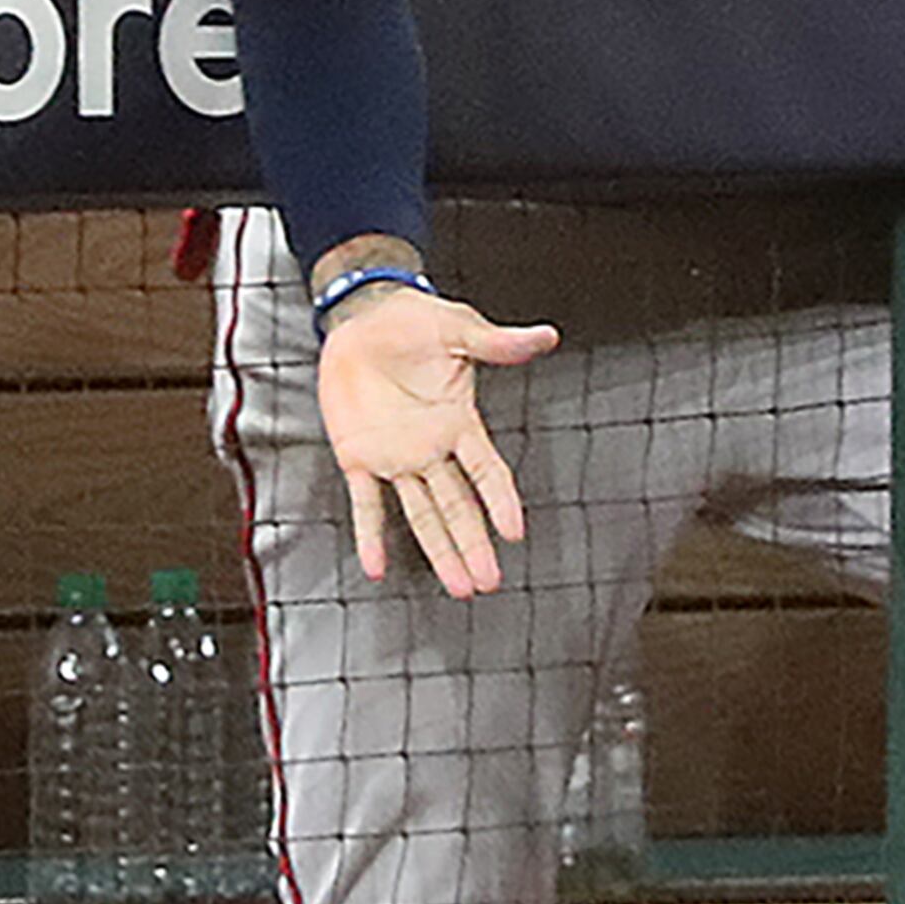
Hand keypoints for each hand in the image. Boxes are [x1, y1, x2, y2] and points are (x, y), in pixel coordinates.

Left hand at [315, 285, 561, 597]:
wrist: (362, 317)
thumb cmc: (413, 322)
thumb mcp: (458, 329)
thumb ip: (498, 344)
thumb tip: (545, 336)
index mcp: (458, 423)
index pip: (487, 470)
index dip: (500, 500)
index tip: (514, 531)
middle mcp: (430, 449)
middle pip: (458, 506)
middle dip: (474, 544)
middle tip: (488, 580)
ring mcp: (395, 457)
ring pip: (421, 514)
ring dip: (439, 550)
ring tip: (458, 586)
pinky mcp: (359, 456)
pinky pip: (366, 503)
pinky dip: (369, 535)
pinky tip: (376, 565)